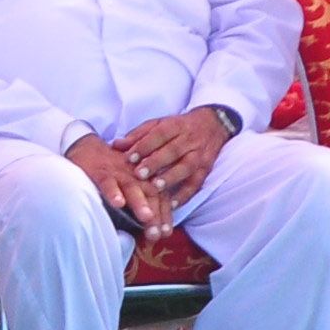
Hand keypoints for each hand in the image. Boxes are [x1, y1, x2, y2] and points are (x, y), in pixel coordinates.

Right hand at [64, 130, 173, 235]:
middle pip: (150, 193)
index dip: (165, 215)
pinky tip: (118, 204)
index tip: (166, 233)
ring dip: (140, 203)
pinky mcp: (100, 171)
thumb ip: (138, 202)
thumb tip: (147, 231)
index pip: (160, 196)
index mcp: (144, 178)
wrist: (85, 147)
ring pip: (132, 188)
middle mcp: (135, 175)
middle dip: (156, 215)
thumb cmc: (108, 173)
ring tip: (147, 218)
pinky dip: (113, 192)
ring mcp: (118, 172)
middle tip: (157, 234)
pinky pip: (108, 182)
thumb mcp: (127, 185)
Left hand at [116, 106, 231, 206]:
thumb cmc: (177, 127)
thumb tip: (116, 145)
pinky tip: (171, 205)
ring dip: (171, 178)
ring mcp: (199, 155)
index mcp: (175, 126)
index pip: (159, 134)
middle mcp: (189, 140)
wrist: (212, 125)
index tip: (130, 157)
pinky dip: (184, 195)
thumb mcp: (158, 125)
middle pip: (173, 151)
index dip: (145, 146)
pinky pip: (196, 184)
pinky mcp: (205, 170)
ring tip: (155, 187)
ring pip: (186, 167)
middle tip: (139, 174)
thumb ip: (138, 135)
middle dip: (156, 163)